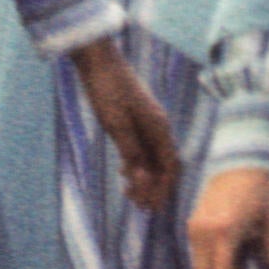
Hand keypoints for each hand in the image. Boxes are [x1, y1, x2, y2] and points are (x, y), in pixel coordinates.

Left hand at [71, 46, 184, 214]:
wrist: (98, 59)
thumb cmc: (106, 88)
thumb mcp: (115, 123)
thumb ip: (130, 150)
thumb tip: (142, 178)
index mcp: (159, 127)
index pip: (169, 166)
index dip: (163, 188)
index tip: (152, 207)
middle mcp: (158, 126)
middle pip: (164, 164)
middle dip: (156, 188)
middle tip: (142, 209)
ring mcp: (148, 121)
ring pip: (153, 156)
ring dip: (145, 178)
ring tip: (130, 195)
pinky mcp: (135, 117)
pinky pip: (143, 146)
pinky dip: (137, 163)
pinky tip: (125, 173)